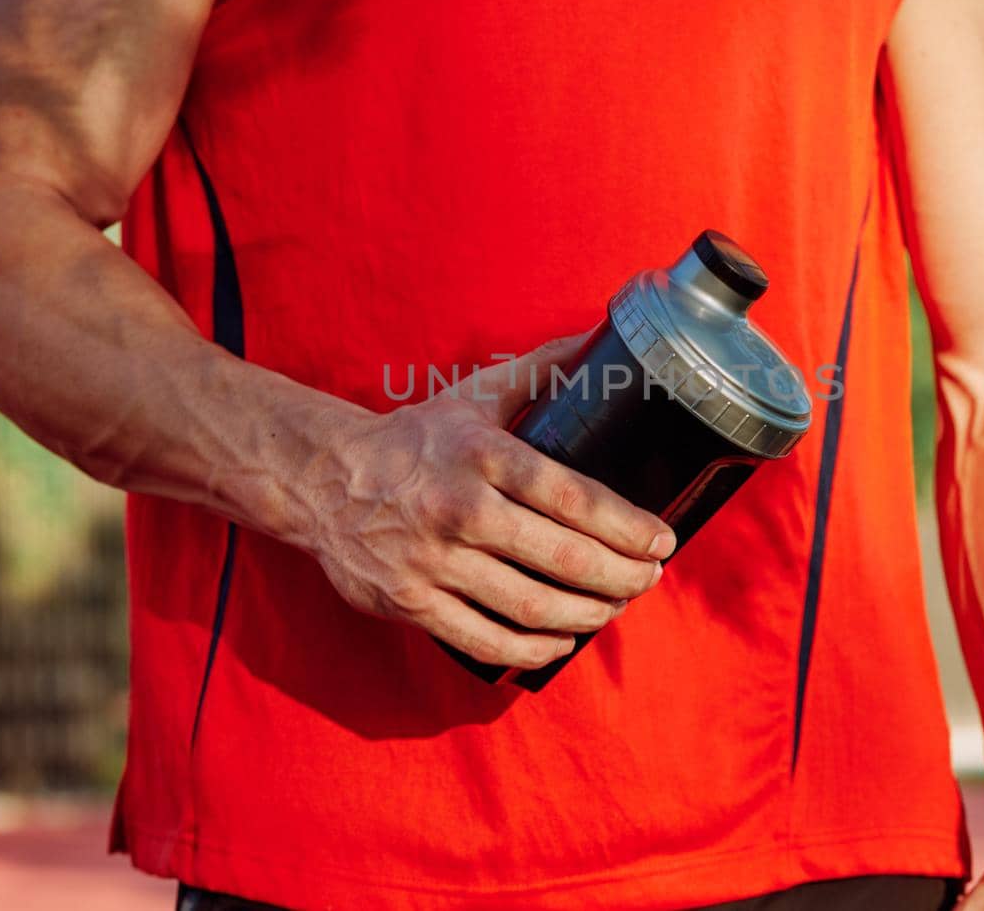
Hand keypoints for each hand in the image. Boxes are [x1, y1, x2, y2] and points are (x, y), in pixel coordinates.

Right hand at [284, 334, 676, 668]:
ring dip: (587, 615)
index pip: (573, 497)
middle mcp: (460, 509)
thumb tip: (599, 336)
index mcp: (482, 455)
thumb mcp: (473, 397)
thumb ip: (540, 371)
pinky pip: (485, 638)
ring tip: (615, 607)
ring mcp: (433, 562)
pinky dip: (533, 648)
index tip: (662, 540)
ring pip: (530, 605)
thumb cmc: (414, 440)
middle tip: (649, 578)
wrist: (321, 479)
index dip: (628, 526)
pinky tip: (561, 641)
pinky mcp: (410, 603)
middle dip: (621, 576)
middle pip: (562, 558)